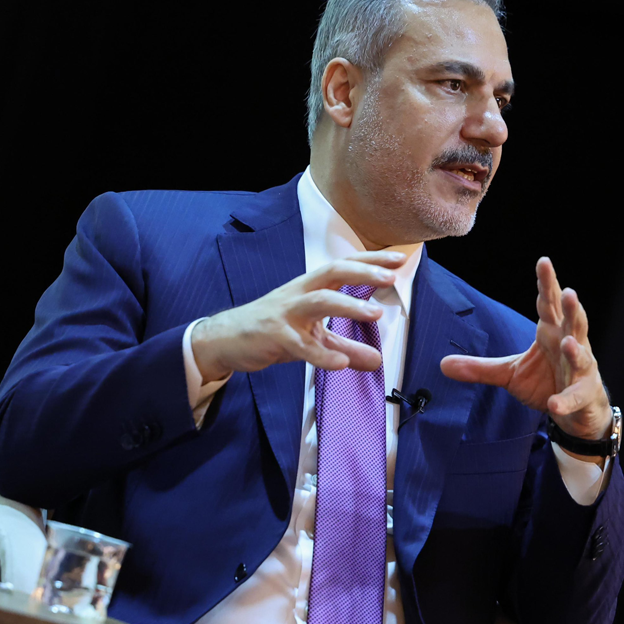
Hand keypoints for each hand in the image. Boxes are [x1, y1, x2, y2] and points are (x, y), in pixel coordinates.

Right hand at [191, 250, 407, 382]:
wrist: (225, 340)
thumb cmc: (272, 330)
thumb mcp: (313, 338)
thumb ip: (346, 347)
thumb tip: (376, 360)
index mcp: (310, 287)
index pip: (345, 266)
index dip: (371, 260)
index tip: (399, 258)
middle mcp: (299, 293)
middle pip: (333, 272)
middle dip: (363, 272)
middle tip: (391, 277)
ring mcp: (285, 313)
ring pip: (319, 301)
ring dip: (348, 305)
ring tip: (376, 314)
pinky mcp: (272, 336)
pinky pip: (299, 344)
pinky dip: (321, 354)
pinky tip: (340, 364)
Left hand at [441, 257, 611, 459]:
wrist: (576, 409)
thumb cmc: (547, 381)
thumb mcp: (509, 372)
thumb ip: (481, 367)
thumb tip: (442, 364)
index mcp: (551, 331)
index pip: (549, 303)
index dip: (547, 283)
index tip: (544, 261)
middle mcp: (570, 344)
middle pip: (572, 322)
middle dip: (571, 308)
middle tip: (569, 293)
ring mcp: (580, 369)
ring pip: (581, 356)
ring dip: (575, 350)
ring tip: (567, 343)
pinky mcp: (583, 394)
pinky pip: (574, 396)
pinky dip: (565, 400)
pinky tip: (553, 404)